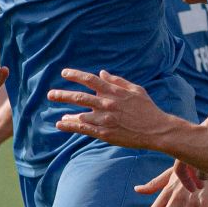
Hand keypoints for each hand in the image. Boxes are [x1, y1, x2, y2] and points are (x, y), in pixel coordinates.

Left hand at [50, 68, 180, 150]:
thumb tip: (102, 73)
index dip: (75, 75)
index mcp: (114, 92)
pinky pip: (84, 129)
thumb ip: (117, 81)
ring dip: (66, 114)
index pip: (90, 80)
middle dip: (62, 95)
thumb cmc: (147, 109)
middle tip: (50, 94)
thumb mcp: (135, 90)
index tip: (64, 73)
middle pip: (79, 97)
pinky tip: (61, 124)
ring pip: (80, 115)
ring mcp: (105, 119)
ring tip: (58, 115)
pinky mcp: (105, 133)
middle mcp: (107, 104)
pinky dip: (71, 126)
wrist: (157, 129)